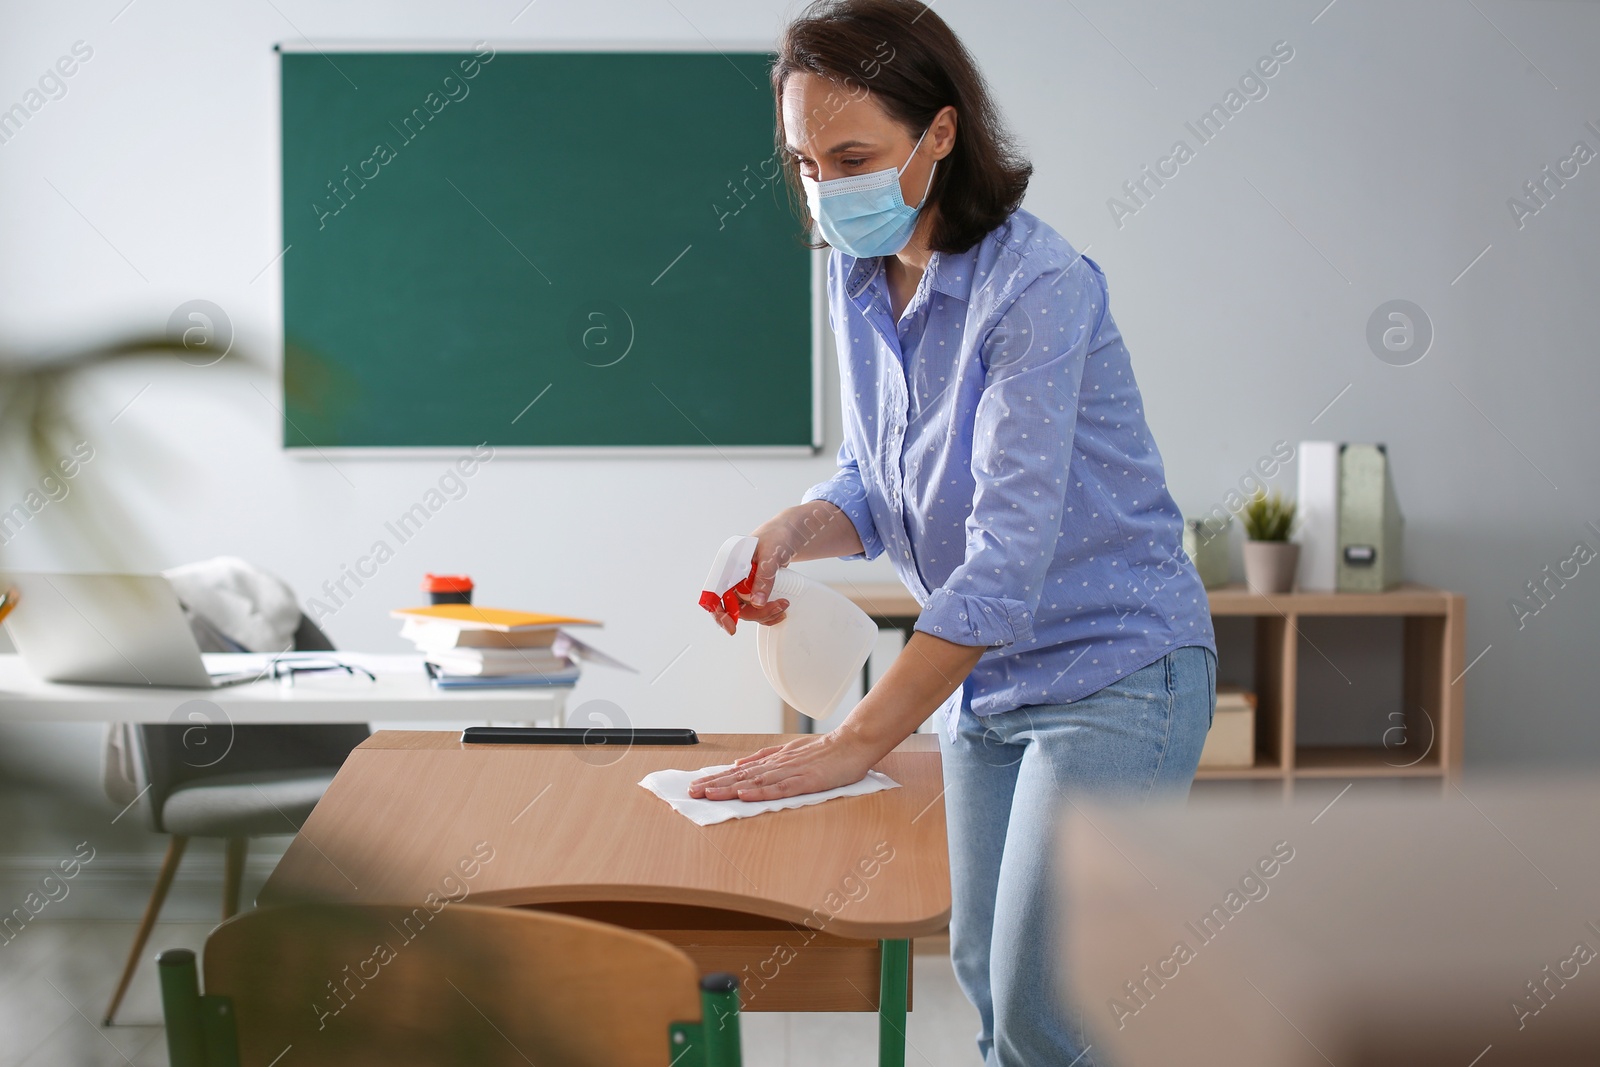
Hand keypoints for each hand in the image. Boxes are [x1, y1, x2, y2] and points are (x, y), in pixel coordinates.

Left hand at [687, 732, 876, 801]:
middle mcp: (777, 765)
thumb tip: (738, 765)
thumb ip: (764, 758)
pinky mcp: (806, 781)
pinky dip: (761, 792)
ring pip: (755, 782)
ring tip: (709, 794)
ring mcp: (791, 773)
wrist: (852, 743)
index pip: (739, 772)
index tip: (696, 785)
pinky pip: (780, 788)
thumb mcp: (790, 752)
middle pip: (740, 777)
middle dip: (715, 784)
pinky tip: (745, 795)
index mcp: (773, 761)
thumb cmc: (825, 752)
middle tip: (692, 792)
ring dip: (730, 789)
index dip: (717, 779)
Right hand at [707, 521, 795, 634]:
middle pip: (733, 607)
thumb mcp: (771, 555)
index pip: (715, 593)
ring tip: (782, 605)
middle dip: (755, 613)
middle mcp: (732, 576)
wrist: (788, 534)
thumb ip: (764, 577)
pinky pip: (755, 609)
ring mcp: (742, 584)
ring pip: (745, 611)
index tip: (731, 626)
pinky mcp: (753, 589)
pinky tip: (778, 611)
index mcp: (729, 564)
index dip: (719, 612)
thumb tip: (757, 602)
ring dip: (764, 614)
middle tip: (777, 607)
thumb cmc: (776, 537)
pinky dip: (767, 614)